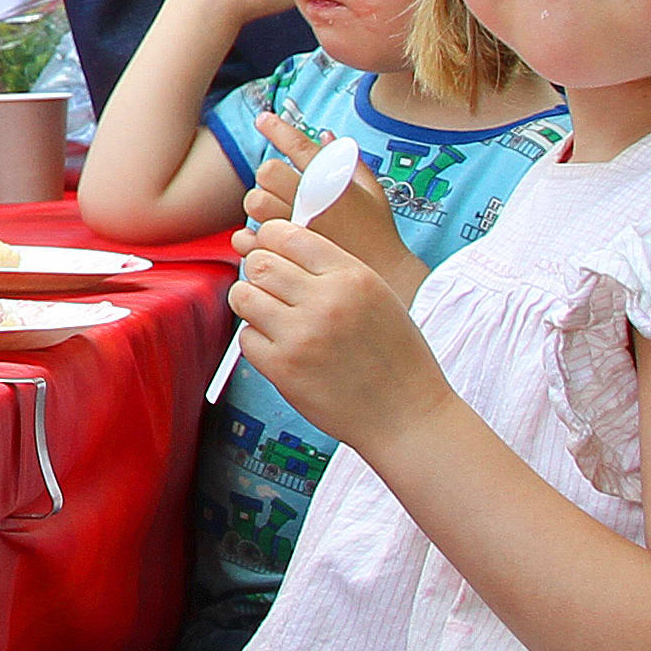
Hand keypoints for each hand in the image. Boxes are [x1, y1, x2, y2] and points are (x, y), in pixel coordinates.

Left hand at [233, 209, 457, 452]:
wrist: (407, 415)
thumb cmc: (395, 356)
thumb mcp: (377, 295)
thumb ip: (333, 269)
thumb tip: (280, 248)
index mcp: (352, 275)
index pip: (287, 234)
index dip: (270, 239)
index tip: (271, 251)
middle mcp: (326, 300)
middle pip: (259, 262)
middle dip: (256, 270)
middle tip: (267, 286)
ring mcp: (302, 335)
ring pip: (243, 295)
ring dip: (249, 301)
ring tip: (268, 314)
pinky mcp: (284, 369)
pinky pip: (246, 337)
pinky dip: (256, 339)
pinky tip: (279, 346)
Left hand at [245, 107, 413, 280]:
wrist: (385, 280)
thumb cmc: (379, 234)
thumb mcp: (373, 193)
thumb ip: (350, 161)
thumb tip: (326, 134)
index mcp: (333, 181)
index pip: (300, 146)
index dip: (278, 128)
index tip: (263, 119)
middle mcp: (314, 201)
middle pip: (267, 172)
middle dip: (268, 178)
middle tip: (277, 191)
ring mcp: (299, 228)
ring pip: (256, 203)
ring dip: (259, 207)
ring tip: (273, 218)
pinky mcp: (286, 256)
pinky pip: (250, 238)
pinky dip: (250, 238)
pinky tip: (264, 242)